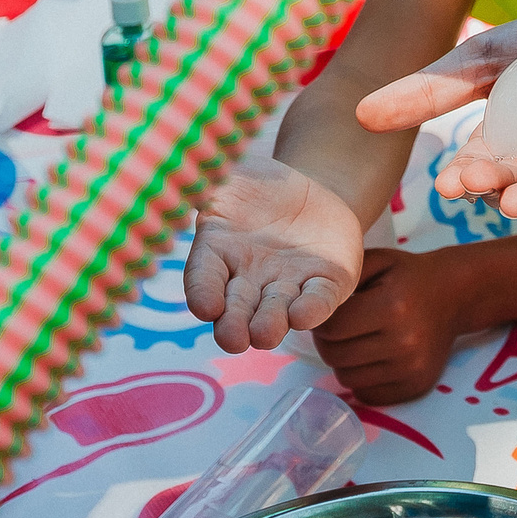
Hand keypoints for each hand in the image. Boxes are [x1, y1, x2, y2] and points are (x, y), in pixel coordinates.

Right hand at [185, 157, 363, 351]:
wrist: (311, 190)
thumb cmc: (259, 186)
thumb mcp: (231, 177)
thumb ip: (210, 184)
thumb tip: (190, 184)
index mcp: (218, 253)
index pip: (204, 278)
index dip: (202, 293)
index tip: (205, 307)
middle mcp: (250, 279)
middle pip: (238, 307)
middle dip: (234, 325)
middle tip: (232, 339)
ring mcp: (287, 285)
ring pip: (276, 310)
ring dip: (270, 324)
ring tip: (264, 335)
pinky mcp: (326, 282)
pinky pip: (319, 299)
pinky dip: (312, 309)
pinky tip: (303, 315)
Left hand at [310, 248, 468, 403]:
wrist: (455, 295)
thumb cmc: (408, 277)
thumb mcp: (376, 261)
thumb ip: (340, 278)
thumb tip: (304, 307)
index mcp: (391, 306)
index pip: (330, 328)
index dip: (320, 320)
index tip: (330, 313)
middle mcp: (403, 341)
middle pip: (334, 355)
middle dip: (328, 341)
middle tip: (340, 328)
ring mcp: (411, 368)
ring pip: (346, 378)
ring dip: (344, 361)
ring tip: (357, 342)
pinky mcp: (415, 386)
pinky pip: (367, 394)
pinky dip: (362, 379)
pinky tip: (373, 358)